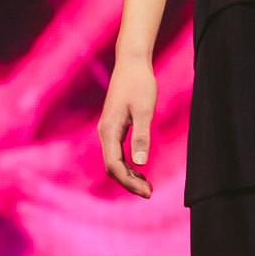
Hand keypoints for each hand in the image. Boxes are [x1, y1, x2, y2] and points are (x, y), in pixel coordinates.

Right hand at [98, 55, 157, 197]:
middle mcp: (104, 132)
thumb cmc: (140, 83)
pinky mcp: (114, 126)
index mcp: (109, 130)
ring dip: (128, 175)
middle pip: (112, 167)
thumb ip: (142, 136)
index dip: (129, 182)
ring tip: (147, 186)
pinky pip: (117, 152)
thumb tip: (140, 163)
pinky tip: (140, 170)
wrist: (131, 62)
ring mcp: (108, 129)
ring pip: (114, 161)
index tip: (146, 192)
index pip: (114, 165)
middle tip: (149, 193)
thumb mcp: (145, 110)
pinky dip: (128, 164)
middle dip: (129, 182)